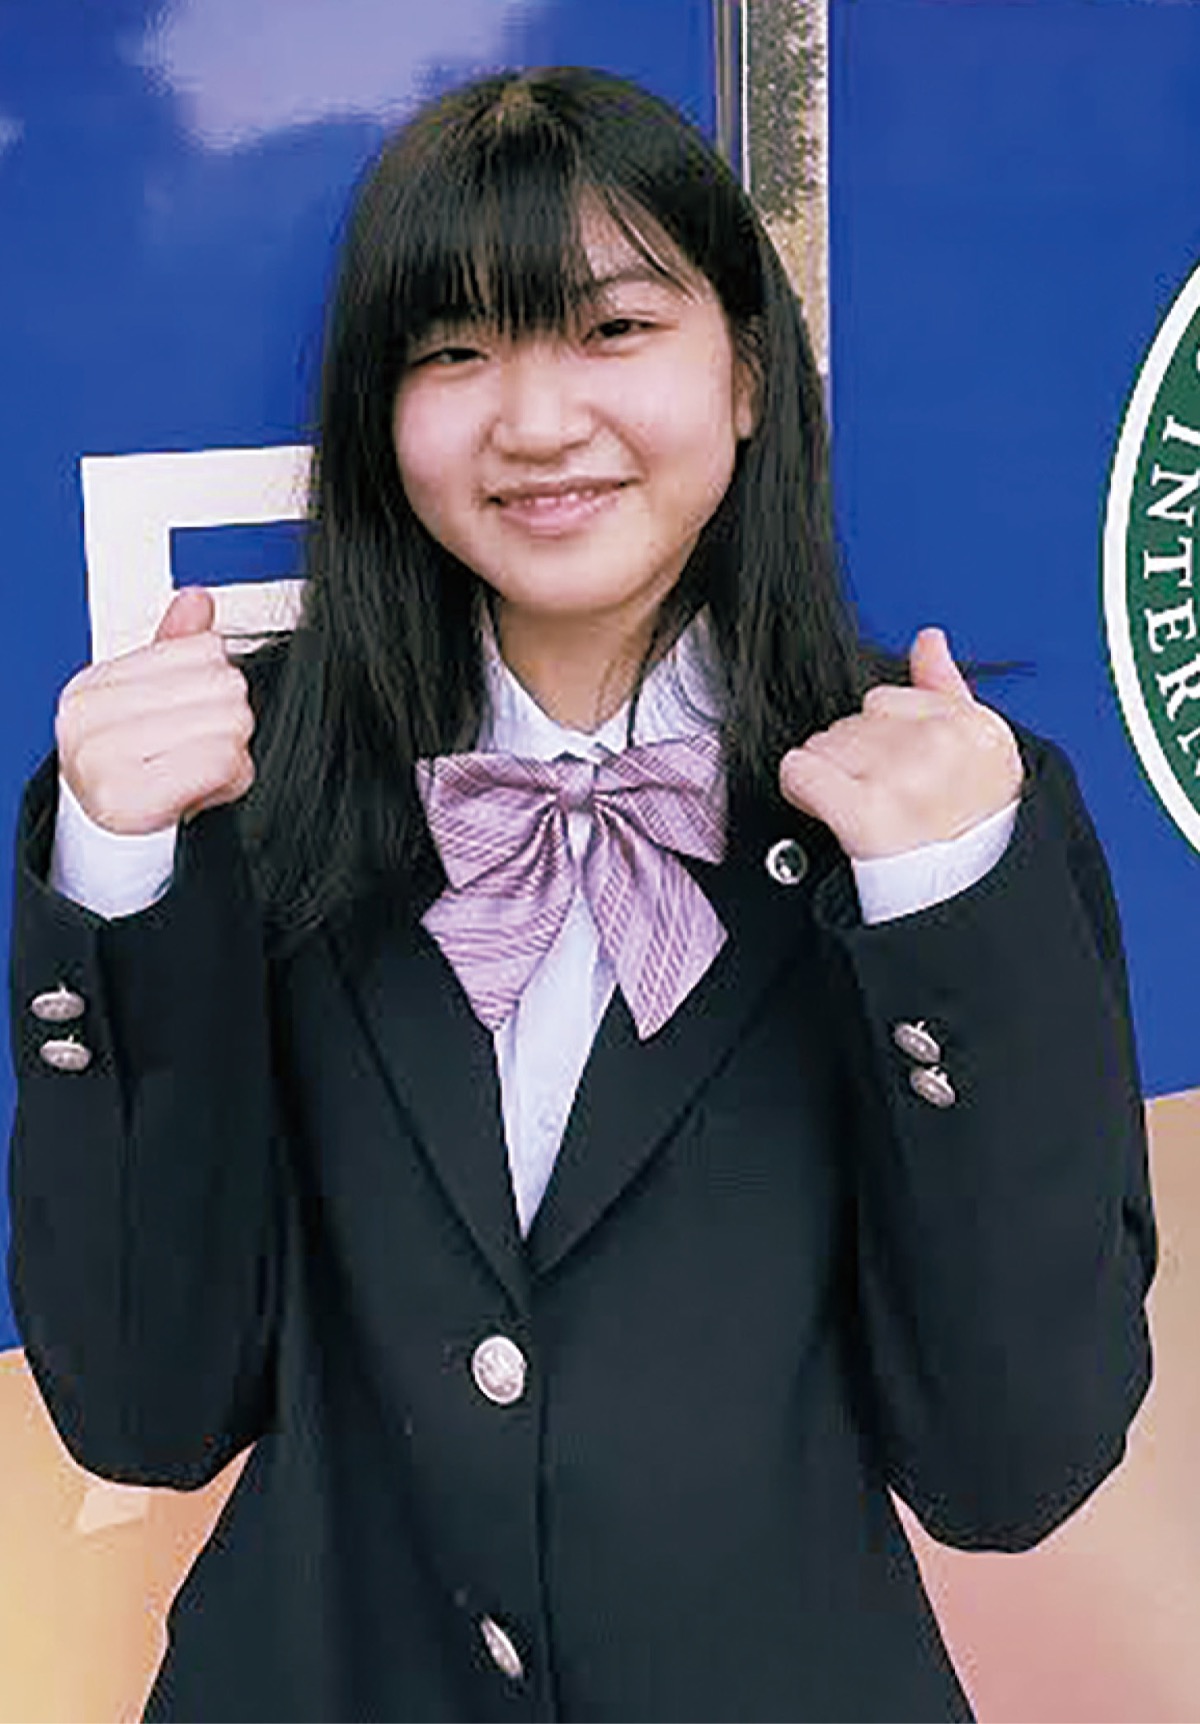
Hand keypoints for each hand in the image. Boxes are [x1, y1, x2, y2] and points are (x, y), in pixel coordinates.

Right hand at [56, 588, 255, 833]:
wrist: (116, 847)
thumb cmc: (140, 775)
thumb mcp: (156, 707)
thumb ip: (175, 652)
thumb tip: (197, 600)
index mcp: (94, 686)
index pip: (204, 651)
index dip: (213, 691)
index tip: (186, 724)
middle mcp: (89, 717)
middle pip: (224, 686)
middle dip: (228, 727)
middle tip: (197, 756)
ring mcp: (102, 757)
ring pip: (229, 724)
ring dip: (233, 757)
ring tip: (198, 776)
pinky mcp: (127, 798)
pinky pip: (221, 761)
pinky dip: (231, 781)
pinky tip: (202, 793)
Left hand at [778, 628, 1022, 858]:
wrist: (967, 895)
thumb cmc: (966, 827)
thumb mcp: (978, 752)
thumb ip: (948, 689)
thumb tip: (929, 640)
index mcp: (974, 726)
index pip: (882, 701)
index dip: (878, 738)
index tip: (892, 774)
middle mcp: (943, 747)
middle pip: (851, 723)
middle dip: (854, 758)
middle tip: (880, 799)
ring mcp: (906, 779)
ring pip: (825, 746)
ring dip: (830, 776)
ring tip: (863, 811)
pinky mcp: (868, 814)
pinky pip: (801, 773)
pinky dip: (800, 788)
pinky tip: (824, 807)